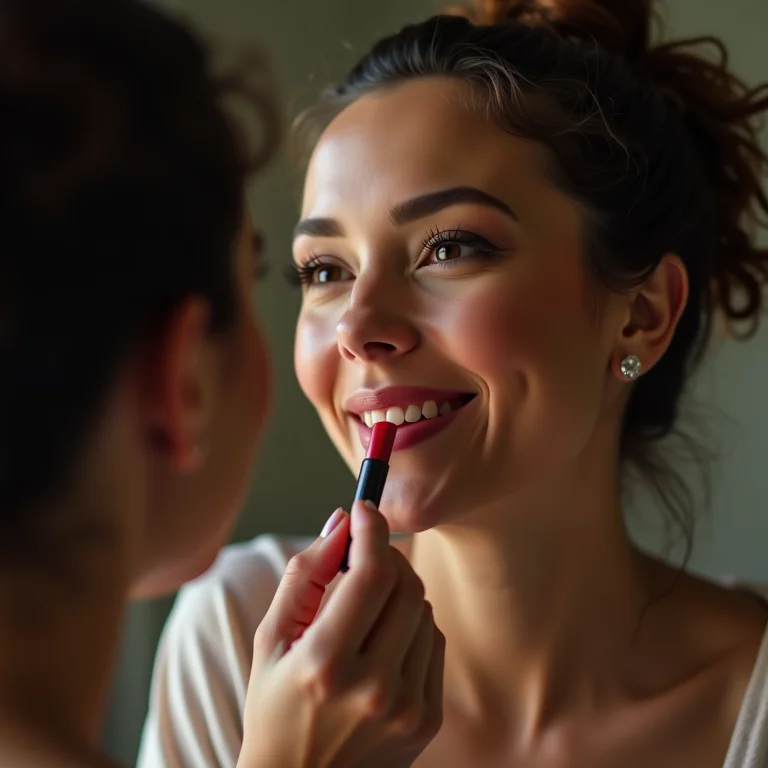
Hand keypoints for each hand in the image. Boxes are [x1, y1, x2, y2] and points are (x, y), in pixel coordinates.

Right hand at [238, 501, 443, 767]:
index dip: (371, 529)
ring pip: (423, 609)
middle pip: (405, 585)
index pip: (370, 574)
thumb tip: (339, 522)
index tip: (364, 507)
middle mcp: (374, 688)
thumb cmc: (275, 706)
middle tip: (363, 550)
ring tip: (366, 603)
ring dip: (398, 588)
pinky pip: (433, 640)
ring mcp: (407, 707)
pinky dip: (412, 622)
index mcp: (325, 664)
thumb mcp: (270, 639)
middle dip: (386, 553)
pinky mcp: (427, 718)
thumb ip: (304, 575)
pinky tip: (383, 636)